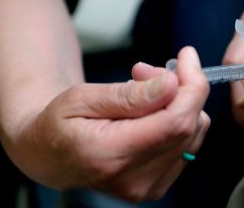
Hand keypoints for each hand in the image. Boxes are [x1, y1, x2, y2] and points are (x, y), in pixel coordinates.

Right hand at [6, 47, 209, 201]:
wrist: (50, 157)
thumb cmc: (59, 123)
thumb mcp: (81, 98)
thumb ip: (128, 95)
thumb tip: (171, 85)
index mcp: (111, 156)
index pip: (175, 123)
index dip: (191, 86)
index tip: (186, 56)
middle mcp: (135, 179)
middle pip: (188, 126)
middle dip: (181, 88)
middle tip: (149, 71)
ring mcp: (148, 187)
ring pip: (193, 134)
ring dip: (180, 103)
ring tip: (143, 91)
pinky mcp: (157, 185)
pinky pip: (187, 144)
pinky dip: (178, 119)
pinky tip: (152, 111)